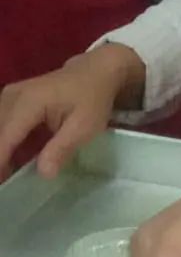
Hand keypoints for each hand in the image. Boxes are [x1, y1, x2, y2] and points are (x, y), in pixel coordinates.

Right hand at [0, 44, 143, 179]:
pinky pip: (0, 124)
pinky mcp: (10, 99)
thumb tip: (43, 174)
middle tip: (5, 183)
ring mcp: (8, 96)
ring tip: (7, 175)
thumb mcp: (85, 126)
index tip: (0, 184)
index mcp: (28, 103)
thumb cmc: (93, 99)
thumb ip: (62, 149)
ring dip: (1, 151)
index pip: (4, 139)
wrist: (96, 72)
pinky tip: (10, 161)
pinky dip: (4, 142)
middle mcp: (11, 97)